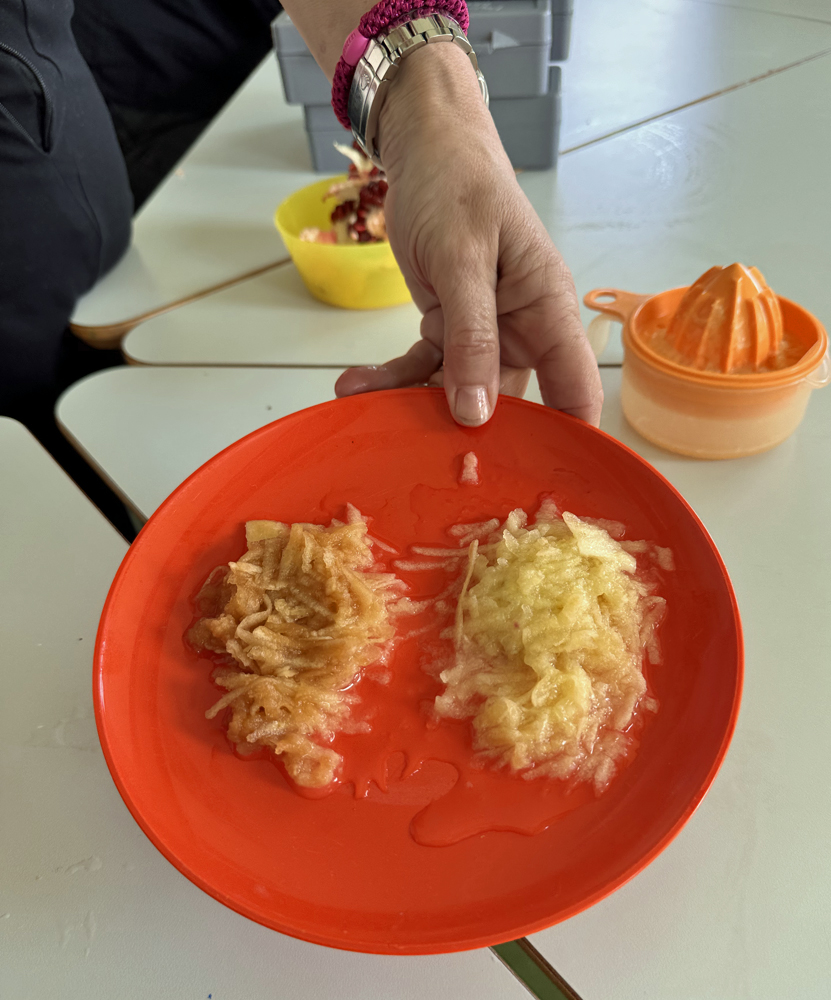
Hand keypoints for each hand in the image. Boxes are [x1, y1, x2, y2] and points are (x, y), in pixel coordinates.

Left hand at [335, 43, 602, 426]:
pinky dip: (391, 380)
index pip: (576, 391)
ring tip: (363, 407)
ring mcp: (483, 335)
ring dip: (411, 405)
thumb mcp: (463, 258)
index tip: (540, 488)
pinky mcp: (447, 331)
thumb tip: (476, 412)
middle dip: (470, 438)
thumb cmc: (459, 185)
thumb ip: (471, 336)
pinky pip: (422, 370)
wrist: (424, 148)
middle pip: (511, 406)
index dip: (568, 442)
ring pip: (456, 394)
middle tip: (423, 462)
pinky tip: (353, 386)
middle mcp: (521, 331)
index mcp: (547, 311)